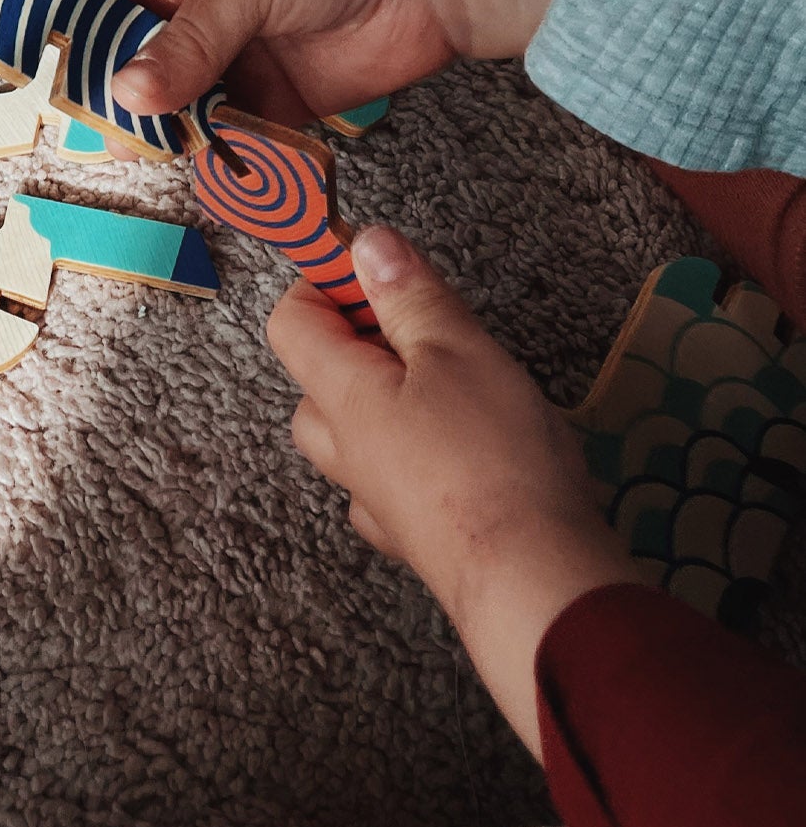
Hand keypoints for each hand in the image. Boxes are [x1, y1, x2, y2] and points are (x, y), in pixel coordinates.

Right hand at [86, 0, 615, 122]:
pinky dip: (224, 161)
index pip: (95, 1)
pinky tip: (219, 172)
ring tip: (166, 153)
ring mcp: (234, 59)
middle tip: (107, 135)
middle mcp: (193, 12)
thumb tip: (127, 96)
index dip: (66, 38)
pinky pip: (234, 142)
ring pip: (178, 112)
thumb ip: (185, 42)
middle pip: (130, 67)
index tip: (41, 83)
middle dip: (116, 102)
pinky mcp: (278, 104)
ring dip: (171, 136)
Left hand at [268, 226, 641, 758]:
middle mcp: (345, 451)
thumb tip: (363, 243)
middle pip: (317, 381)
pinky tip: (464, 453)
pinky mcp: (414, 538)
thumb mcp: (458, 350)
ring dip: (388, 401)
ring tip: (456, 388)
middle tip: (427, 332)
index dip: (326, 283)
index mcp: (341, 395)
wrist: (536, 583)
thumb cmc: (494, 457)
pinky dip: (415, 456)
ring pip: (353, 436)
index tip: (380, 271)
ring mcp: (376, 500)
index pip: (291, 321)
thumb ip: (408, 295)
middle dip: (360, 344)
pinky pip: (391, 482)